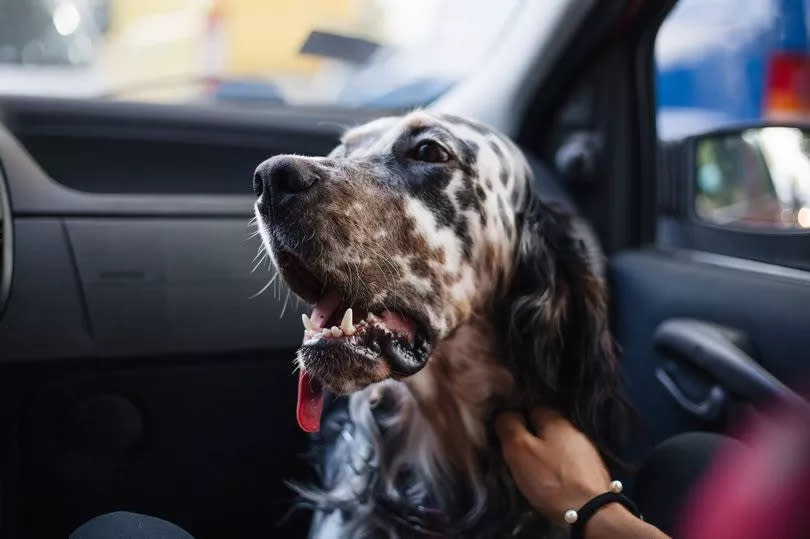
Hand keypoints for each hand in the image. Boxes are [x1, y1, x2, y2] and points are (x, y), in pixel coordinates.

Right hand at [496, 407, 669, 537]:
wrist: (591, 511)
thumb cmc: (550, 478)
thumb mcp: (520, 450)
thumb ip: (509, 427)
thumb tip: (505, 414)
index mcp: (556, 421)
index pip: (533, 408)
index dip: (518, 420)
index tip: (508, 437)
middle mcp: (575, 431)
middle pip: (547, 428)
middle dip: (533, 439)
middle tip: (519, 457)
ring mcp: (588, 452)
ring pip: (559, 446)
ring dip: (547, 455)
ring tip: (535, 472)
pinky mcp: (594, 472)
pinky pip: (569, 464)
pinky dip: (560, 469)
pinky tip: (554, 482)